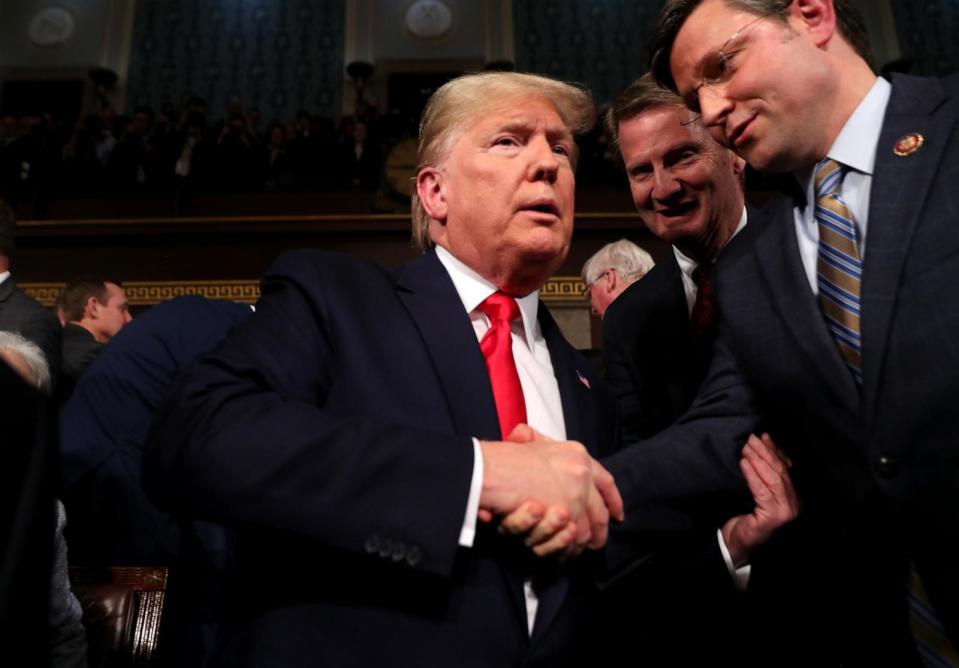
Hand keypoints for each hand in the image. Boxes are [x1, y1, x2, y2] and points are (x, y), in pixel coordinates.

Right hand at [479, 424, 623, 556]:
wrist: (489, 470)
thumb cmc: (502, 458)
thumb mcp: (525, 440)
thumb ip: (534, 439)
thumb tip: (526, 435)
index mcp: (577, 454)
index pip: (605, 480)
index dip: (612, 499)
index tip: (616, 514)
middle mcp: (582, 472)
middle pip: (600, 510)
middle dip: (600, 530)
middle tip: (596, 541)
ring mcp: (577, 493)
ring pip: (589, 528)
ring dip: (582, 543)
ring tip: (576, 550)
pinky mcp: (567, 512)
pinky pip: (576, 538)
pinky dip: (570, 548)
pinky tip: (565, 551)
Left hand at [721, 433, 798, 566]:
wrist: (738, 544)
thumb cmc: (746, 517)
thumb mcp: (757, 491)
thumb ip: (763, 473)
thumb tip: (763, 443)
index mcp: (793, 497)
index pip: (786, 468)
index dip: (775, 450)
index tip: (764, 436)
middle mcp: (794, 504)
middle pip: (781, 472)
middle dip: (766, 452)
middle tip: (751, 438)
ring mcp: (786, 512)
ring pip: (773, 479)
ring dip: (758, 460)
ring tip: (746, 448)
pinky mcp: (773, 517)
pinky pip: (761, 491)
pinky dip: (752, 475)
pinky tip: (743, 463)